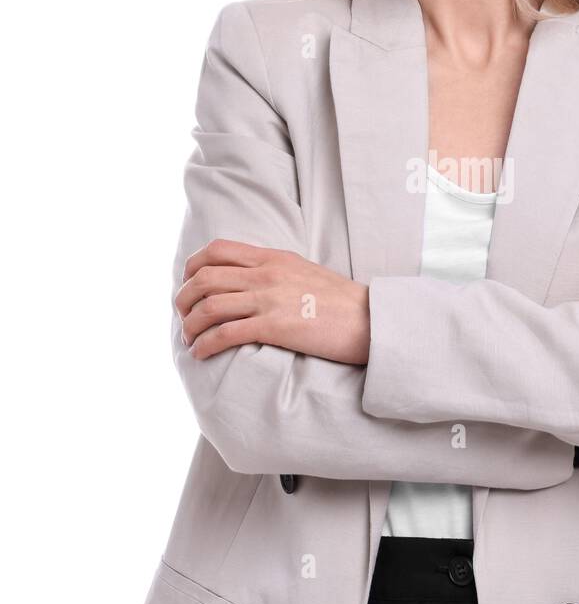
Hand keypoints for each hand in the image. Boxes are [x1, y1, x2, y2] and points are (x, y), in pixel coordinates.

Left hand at [175, 238, 370, 363]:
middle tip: (183, 316)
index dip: (192, 268)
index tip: (187, 286)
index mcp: (272, 257)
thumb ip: (274, 271)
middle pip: (204, 278)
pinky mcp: (275, 327)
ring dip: (190, 325)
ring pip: (209, 306)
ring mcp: (269, 299)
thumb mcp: (304, 271)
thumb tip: (248, 281)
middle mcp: (266, 274)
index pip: (216, 251)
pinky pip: (226, 333)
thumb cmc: (341, 301)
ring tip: (189, 339)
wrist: (370, 319)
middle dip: (184, 299)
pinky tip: (201, 353)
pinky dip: (205, 344)